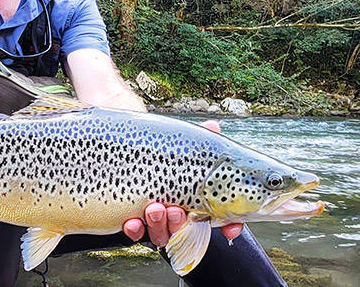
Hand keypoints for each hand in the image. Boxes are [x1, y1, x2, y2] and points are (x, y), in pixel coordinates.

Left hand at [121, 120, 243, 245]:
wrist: (129, 151)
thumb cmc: (165, 150)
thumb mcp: (183, 144)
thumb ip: (200, 139)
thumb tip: (213, 127)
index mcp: (197, 199)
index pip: (220, 217)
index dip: (229, 226)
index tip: (230, 230)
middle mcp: (179, 212)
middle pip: (186, 228)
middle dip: (181, 222)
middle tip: (177, 210)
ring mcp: (157, 219)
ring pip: (162, 233)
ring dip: (159, 224)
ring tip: (154, 208)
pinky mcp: (134, 220)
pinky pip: (136, 233)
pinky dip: (135, 230)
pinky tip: (132, 221)